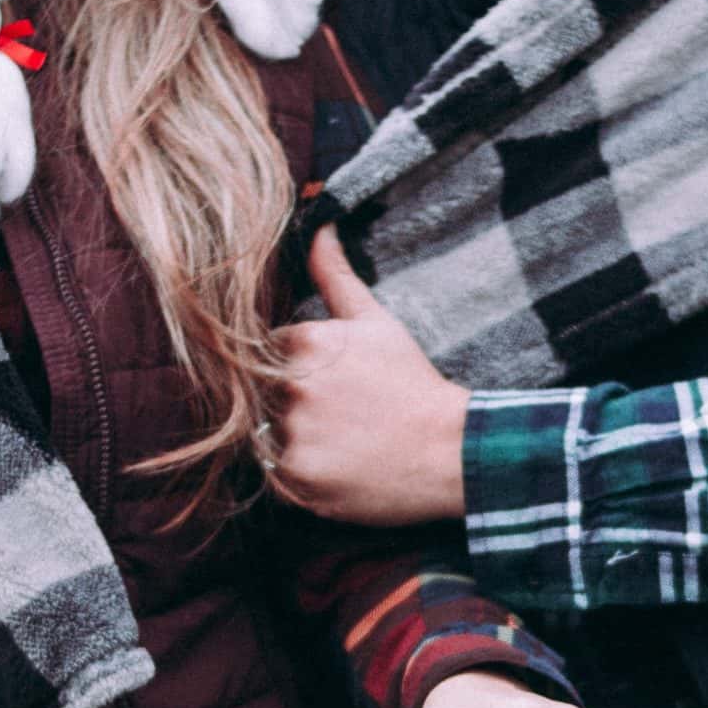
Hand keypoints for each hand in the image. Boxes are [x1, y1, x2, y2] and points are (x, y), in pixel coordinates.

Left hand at [269, 227, 469, 525]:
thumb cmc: (412, 384)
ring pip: (264, 435)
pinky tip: (335, 465)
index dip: (290, 369)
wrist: (448, 452)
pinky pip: (274, 476)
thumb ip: (335, 275)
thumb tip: (318, 226)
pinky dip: (297, 474)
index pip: (263, 354)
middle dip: (287, 404)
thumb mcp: (376, 322)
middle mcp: (290, 387)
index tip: (323, 384)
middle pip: (259, 394)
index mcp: (303, 342)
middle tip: (333, 417)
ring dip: (291, 439)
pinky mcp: (296, 480)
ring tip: (336, 442)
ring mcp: (292, 436)